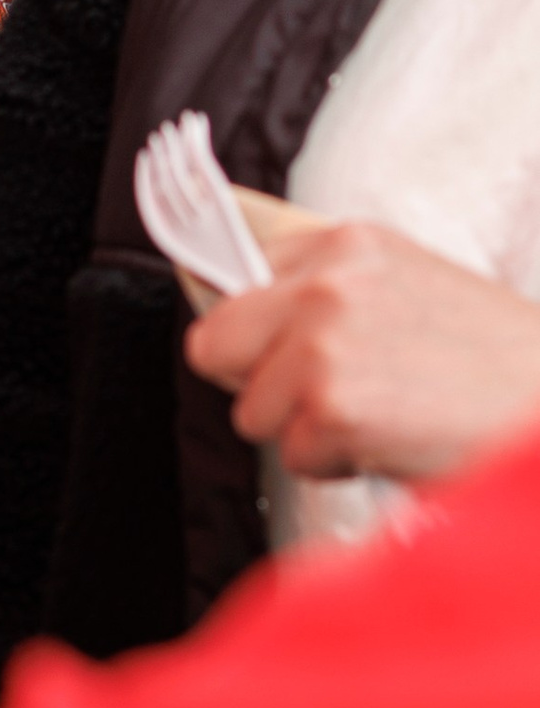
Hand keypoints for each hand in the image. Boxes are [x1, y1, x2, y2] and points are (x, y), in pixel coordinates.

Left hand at [183, 217, 539, 482]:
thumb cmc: (493, 363)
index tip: (267, 345)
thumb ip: (331, 290)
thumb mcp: (411, 288)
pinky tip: (391, 439)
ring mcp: (324, 344)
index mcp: (347, 243)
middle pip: (214, 343)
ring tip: (379, 415)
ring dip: (306, 430)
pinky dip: (337, 464)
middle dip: (257, 380)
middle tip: (323, 394)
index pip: (232, 272)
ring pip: (251, 410)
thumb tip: (246, 310)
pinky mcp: (333, 407)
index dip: (250, 326)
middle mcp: (328, 284)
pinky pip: (293, 456)